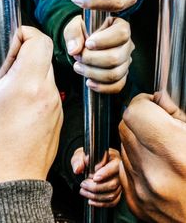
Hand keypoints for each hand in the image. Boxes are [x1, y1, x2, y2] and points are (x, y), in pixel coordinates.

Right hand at [0, 26, 62, 184]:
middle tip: (6, 72)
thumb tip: (2, 67)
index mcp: (27, 84)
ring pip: (46, 75)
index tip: (13, 44)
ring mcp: (56, 105)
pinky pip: (49, 93)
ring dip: (30, 75)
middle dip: (24, 57)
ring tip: (12, 94)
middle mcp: (47, 92)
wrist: (11, 181)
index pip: (39, 41)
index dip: (25, 34)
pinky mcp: (58, 116)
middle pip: (43, 56)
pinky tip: (21, 108)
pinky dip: (36, 92)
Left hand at [64, 15, 133, 92]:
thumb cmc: (82, 31)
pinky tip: (89, 82)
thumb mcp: (75, 26)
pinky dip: (102, 87)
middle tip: (78, 57)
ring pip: (115, 73)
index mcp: (119, 26)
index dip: (104, 41)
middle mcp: (127, 44)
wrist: (83, 44)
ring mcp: (126, 61)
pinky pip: (117, 85)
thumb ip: (73, 34)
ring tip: (78, 67)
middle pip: (116, 57)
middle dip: (92, 60)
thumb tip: (74, 50)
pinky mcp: (122, 75)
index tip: (88, 44)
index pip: (122, 33)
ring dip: (93, 73)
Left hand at [71, 147, 121, 207]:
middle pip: (114, 183)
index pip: (115, 166)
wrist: (87, 164)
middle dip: (96, 187)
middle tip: (83, 185)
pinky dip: (101, 203)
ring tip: (84, 191)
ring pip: (112, 194)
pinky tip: (91, 200)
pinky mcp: (117, 191)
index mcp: (113, 157)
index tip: (94, 178)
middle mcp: (119, 170)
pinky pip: (113, 201)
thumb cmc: (86, 158)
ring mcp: (119, 182)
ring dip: (96, 196)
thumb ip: (78, 161)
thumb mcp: (80, 155)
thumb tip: (78, 169)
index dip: (106, 173)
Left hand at [119, 93, 185, 221]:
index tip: (150, 105)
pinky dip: (137, 165)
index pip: (134, 112)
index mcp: (174, 151)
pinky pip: (126, 172)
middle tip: (156, 125)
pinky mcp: (136, 204)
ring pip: (124, 149)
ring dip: (137, 143)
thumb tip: (159, 99)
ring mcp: (141, 190)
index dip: (142, 103)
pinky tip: (157, 168)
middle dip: (138, 121)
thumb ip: (178, 114)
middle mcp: (153, 172)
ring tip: (161, 150)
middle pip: (124, 128)